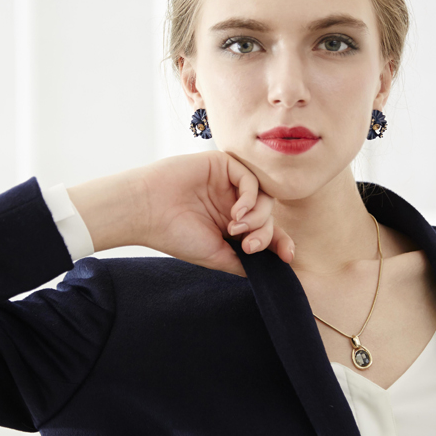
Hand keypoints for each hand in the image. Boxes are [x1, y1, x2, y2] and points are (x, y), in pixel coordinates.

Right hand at [137, 151, 294, 277]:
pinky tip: (237, 211)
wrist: (147, 211)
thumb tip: (272, 270)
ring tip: (236, 228)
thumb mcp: (216, 256)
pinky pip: (251, 179)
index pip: (264, 231)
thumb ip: (244, 261)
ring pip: (264, 197)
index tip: (288, 256)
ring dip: (258, 217)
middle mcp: (231, 203)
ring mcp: (228, 184)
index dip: (280, 242)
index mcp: (229, 225)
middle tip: (249, 246)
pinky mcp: (222, 165)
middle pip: (268, 215)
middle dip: (265, 233)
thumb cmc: (175, 235)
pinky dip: (250, 197)